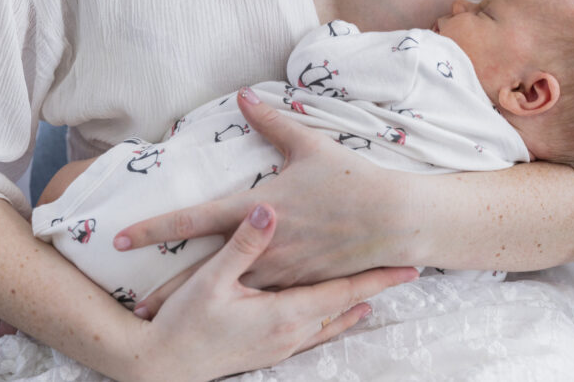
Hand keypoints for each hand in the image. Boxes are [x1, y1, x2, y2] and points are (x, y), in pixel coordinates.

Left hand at [114, 88, 422, 312]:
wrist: (393, 220)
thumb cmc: (351, 179)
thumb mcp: (308, 144)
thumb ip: (270, 121)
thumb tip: (243, 94)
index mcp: (257, 207)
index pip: (194, 219)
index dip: (155, 229)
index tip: (121, 239)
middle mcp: (262, 243)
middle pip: (203, 271)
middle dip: (166, 289)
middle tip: (133, 305)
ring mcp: (281, 269)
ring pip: (229, 292)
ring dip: (199, 305)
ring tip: (169, 318)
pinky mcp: (300, 284)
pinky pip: (263, 297)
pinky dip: (239, 306)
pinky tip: (223, 318)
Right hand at [128, 203, 418, 381]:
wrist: (164, 368)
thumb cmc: (186, 323)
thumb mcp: (212, 280)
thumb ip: (244, 243)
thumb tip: (266, 207)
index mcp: (285, 311)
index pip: (344, 291)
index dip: (377, 277)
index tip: (408, 266)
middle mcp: (291, 332)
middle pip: (345, 306)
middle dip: (375, 288)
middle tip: (407, 271)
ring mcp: (282, 345)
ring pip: (332, 323)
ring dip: (355, 305)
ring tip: (380, 293)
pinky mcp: (270, 350)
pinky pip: (314, 335)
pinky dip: (332, 323)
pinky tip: (334, 319)